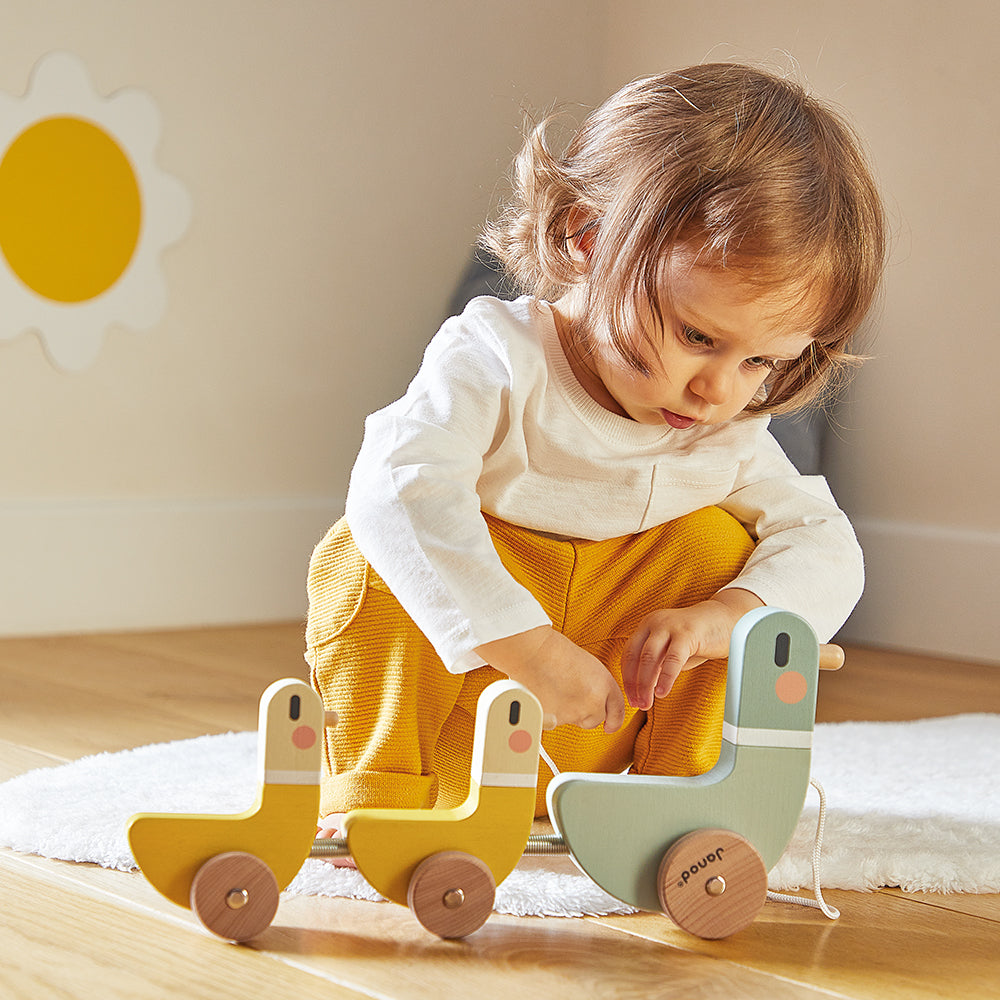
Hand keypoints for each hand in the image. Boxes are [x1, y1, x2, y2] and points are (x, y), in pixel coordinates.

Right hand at [476, 625, 625, 732]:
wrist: (532, 652)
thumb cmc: (552, 650)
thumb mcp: (585, 665)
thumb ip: (592, 686)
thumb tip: (587, 698)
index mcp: (604, 684)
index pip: (616, 709)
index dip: (614, 720)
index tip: (611, 726)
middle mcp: (594, 702)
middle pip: (593, 720)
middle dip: (583, 713)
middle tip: (568, 696)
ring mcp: (574, 714)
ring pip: (571, 721)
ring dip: (564, 712)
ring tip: (552, 690)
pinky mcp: (556, 721)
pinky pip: (554, 723)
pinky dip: (548, 715)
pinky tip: (543, 697)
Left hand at [622, 589, 763, 709]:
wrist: (728, 619)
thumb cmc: (699, 638)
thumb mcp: (672, 652)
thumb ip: (657, 667)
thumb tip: (643, 691)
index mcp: (647, 625)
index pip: (629, 654)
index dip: (627, 679)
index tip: (631, 698)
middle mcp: (654, 622)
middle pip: (636, 657)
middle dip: (635, 685)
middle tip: (638, 705)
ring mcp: (669, 625)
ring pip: (649, 658)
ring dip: (645, 684)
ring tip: (647, 703)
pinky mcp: (687, 632)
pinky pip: (672, 659)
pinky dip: (665, 678)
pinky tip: (662, 692)